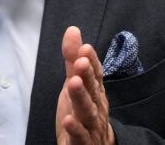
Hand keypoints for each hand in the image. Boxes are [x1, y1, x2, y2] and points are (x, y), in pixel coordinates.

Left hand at [56, 27, 114, 144]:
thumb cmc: (82, 110)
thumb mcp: (74, 82)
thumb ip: (72, 58)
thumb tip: (72, 30)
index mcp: (95, 91)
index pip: (96, 74)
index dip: (91, 61)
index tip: (85, 48)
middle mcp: (96, 106)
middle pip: (92, 90)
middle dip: (87, 75)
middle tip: (81, 62)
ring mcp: (91, 125)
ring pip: (88, 111)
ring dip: (81, 97)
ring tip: (73, 83)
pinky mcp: (83, 142)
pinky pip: (81, 136)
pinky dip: (75, 128)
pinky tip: (68, 120)